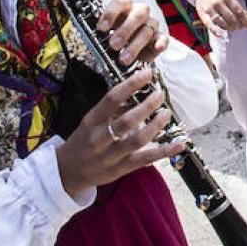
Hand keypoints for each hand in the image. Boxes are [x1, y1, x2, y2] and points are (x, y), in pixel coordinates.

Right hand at [53, 70, 181, 196]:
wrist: (67, 172)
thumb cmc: (83, 141)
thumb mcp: (90, 122)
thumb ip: (111, 109)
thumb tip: (136, 90)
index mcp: (91, 121)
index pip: (111, 98)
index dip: (131, 84)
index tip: (147, 73)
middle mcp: (99, 139)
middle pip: (126, 121)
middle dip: (146, 105)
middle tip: (160, 93)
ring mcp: (110, 156)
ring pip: (137, 140)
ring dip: (156, 125)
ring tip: (166, 113)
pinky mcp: (121, 170)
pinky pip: (145, 159)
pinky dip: (164, 151)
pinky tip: (179, 143)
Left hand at [96, 0, 165, 68]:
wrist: (129, 48)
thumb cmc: (115, 37)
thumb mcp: (105, 32)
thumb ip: (100, 32)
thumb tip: (86, 35)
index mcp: (125, 6)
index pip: (119, 3)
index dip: (110, 14)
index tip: (101, 29)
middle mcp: (140, 12)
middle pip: (137, 15)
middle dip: (125, 31)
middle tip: (113, 45)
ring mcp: (151, 24)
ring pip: (147, 29)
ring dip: (135, 45)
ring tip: (124, 59)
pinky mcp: (160, 37)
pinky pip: (164, 38)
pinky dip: (161, 43)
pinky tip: (157, 48)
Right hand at [196, 0, 246, 34]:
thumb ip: (236, 5)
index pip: (239, 11)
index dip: (246, 20)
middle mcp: (218, 2)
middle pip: (231, 18)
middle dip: (238, 25)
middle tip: (240, 27)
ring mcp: (210, 9)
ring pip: (222, 23)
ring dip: (229, 28)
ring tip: (232, 28)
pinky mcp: (203, 14)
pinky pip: (210, 25)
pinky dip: (216, 31)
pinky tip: (221, 35)